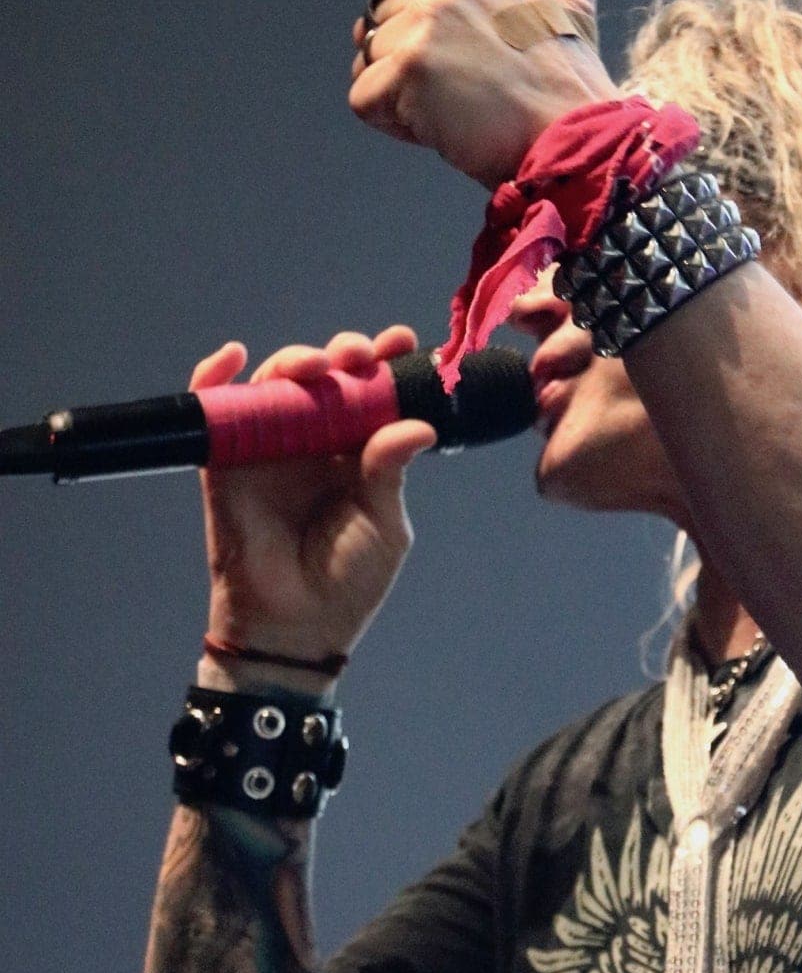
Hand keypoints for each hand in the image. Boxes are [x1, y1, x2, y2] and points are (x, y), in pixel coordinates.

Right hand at [191, 326, 435, 665]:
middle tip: (360, 357)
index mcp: (359, 453)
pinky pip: (214, 409)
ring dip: (294, 361)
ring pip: (277, 383)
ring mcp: (269, 449)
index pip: (373, 395)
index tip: (403, 343)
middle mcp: (315, 443)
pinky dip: (215, 376)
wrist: (295, 628)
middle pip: (326, 377)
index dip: (386, 364)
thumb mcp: (383, 524)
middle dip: (345, 354)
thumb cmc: (347, 583)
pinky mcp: (225, 462)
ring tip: (315, 366)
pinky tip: (234, 357)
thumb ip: (391, 471)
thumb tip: (417, 423)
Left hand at [239, 0, 639, 185]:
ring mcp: (419, 19)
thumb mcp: (572, 4)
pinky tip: (448, 127)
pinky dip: (399, 127)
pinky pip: (368, 105)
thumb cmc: (574, 84)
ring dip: (406, 103)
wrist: (582, 141)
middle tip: (470, 94)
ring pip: (368, 70)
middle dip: (406, 70)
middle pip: (372, 29)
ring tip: (466, 110)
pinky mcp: (409, 65)